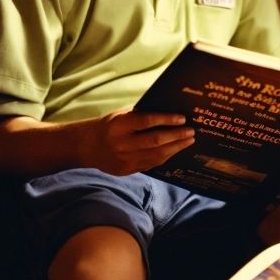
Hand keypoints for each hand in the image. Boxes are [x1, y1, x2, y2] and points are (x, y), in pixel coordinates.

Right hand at [78, 107, 194, 175]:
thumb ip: (141, 113)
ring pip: (156, 155)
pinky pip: (151, 164)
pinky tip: (175, 150)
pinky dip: (166, 157)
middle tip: (191, 131)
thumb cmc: (109, 126)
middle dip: (176, 136)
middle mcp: (122, 143)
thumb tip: (168, 109)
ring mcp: (125, 159)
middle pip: (155, 141)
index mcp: (119, 125)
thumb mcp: (121, 115)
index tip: (182, 118)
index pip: (146, 121)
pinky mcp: (127, 170)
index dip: (166, 120)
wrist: (88, 147)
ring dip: (175, 148)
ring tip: (188, 141)